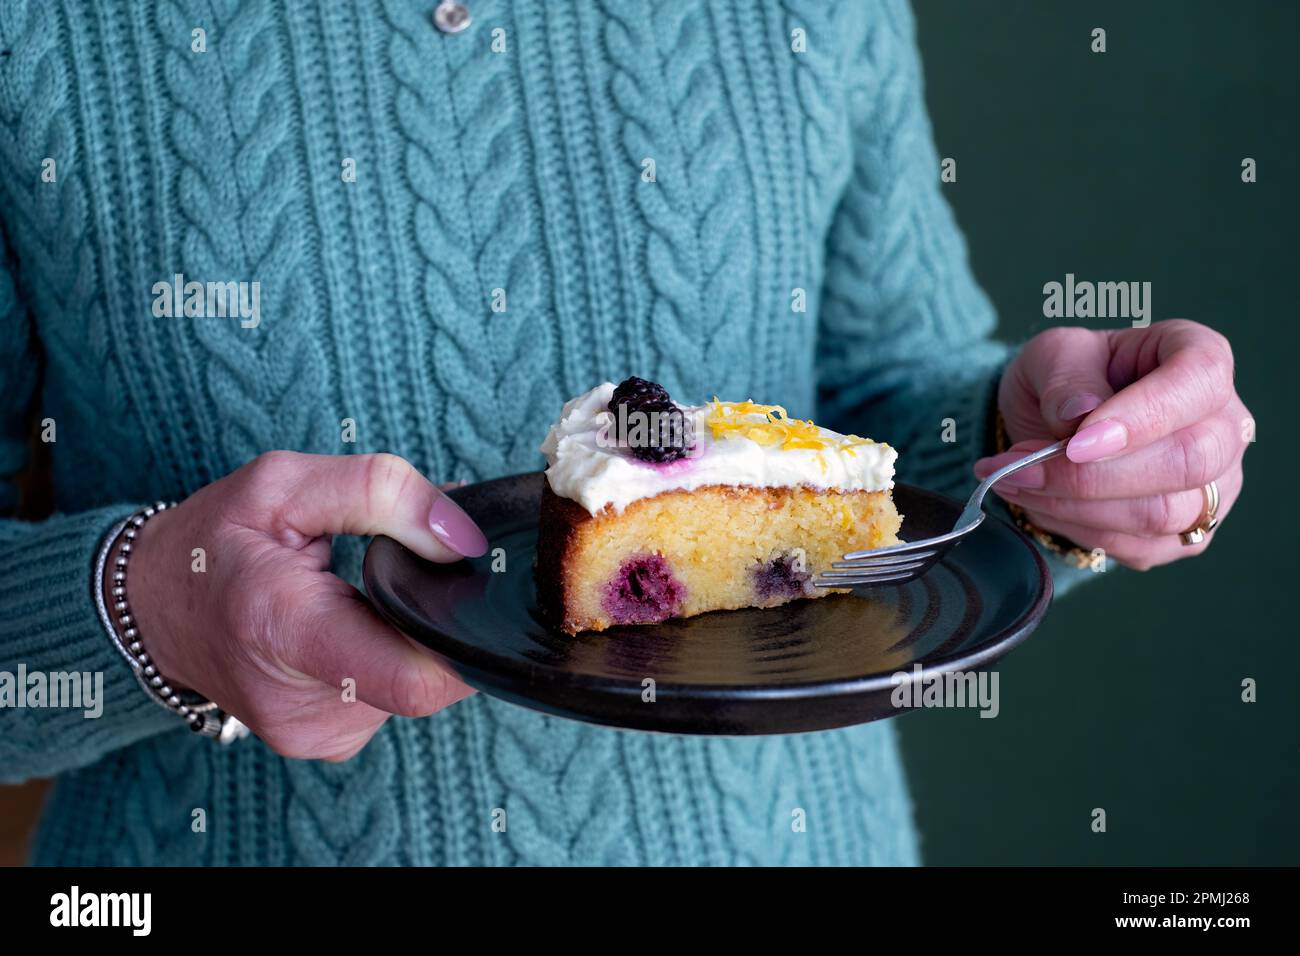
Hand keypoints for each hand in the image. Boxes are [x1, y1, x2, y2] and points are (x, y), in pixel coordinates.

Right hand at [119, 452, 486, 760]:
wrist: (151, 609)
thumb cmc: (215, 541)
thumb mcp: (285, 483)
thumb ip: (382, 494)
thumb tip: (464, 538)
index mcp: (284, 628)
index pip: (415, 680)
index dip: (462, 637)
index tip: (459, 584)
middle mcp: (300, 703)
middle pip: (426, 671)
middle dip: (428, 614)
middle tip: (387, 569)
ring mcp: (313, 734)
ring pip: (414, 679)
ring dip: (404, 632)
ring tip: (352, 596)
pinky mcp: (325, 742)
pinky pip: (391, 694)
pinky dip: (385, 655)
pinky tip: (346, 627)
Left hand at [974, 320, 1249, 569]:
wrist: (1056, 424)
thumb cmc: (1068, 378)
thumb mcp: (1053, 353)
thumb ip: (1065, 375)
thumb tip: (1077, 415)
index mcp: (1201, 358)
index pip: (1198, 380)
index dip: (1142, 415)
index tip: (1076, 442)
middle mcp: (1224, 424)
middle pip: (1188, 461)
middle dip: (1092, 476)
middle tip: (1019, 468)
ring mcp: (1214, 484)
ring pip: (1161, 514)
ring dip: (1073, 506)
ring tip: (1014, 481)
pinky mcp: (1189, 532)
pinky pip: (1139, 546)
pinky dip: (1076, 529)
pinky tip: (1040, 502)